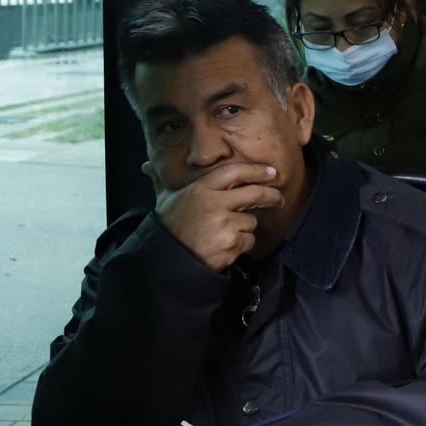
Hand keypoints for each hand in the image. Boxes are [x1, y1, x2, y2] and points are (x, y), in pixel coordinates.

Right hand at [151, 161, 281, 272]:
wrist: (166, 260)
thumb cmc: (169, 228)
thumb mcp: (165, 200)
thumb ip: (163, 181)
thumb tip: (146, 166)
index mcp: (200, 189)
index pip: (234, 172)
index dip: (255, 170)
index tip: (270, 172)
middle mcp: (213, 203)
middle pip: (254, 193)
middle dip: (271, 195)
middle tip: (279, 198)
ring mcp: (223, 224)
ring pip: (251, 220)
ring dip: (243, 228)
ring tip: (222, 234)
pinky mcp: (231, 243)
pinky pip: (249, 240)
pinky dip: (241, 244)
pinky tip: (223, 247)